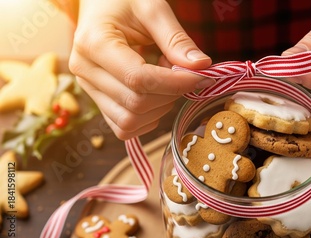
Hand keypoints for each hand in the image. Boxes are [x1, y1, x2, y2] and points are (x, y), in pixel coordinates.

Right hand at [69, 0, 213, 139]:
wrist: (100, 3)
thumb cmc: (124, 0)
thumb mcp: (152, 8)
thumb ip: (176, 39)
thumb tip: (201, 67)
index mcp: (94, 43)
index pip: (138, 79)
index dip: (175, 83)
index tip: (201, 76)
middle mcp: (85, 70)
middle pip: (135, 104)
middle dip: (170, 94)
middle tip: (182, 71)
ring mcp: (87, 88)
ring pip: (129, 122)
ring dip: (159, 107)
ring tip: (165, 79)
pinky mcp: (97, 100)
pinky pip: (124, 127)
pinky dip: (147, 118)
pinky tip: (156, 94)